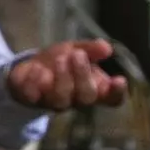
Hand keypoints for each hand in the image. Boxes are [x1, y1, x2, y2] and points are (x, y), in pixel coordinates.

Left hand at [7, 39, 127, 110]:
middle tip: (77, 54)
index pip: (112, 99)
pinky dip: (35, 81)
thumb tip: (106, 48)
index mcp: (94, 89)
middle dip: (83, 75)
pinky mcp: (30, 99)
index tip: (119, 79)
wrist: (29, 66)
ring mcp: (52, 102)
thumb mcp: (77, 49)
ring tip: (60, 58)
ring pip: (61, 100)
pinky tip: (37, 68)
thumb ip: (91, 49)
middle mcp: (75, 100)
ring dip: (62, 77)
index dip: (117, 93)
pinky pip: (33, 96)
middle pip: (86, 97)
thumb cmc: (61, 60)